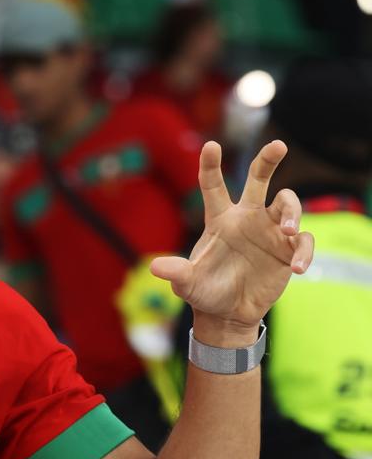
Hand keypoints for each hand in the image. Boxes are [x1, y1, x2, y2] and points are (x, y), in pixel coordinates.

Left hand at [150, 140, 312, 337]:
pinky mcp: (288, 250)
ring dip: (290, 212)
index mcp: (219, 219)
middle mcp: (246, 218)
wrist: (228, 313)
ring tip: (286, 230)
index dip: (210, 166)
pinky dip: (304, 251)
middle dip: (267, 159)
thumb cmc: (204, 292)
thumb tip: (155, 267)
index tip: (210, 145)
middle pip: (259, 179)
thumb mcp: (187, 284)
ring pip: (287, 204)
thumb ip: (177, 273)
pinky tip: (297, 268)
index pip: (213, 186)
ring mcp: (270, 232)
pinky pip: (303, 241)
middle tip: (278, 145)